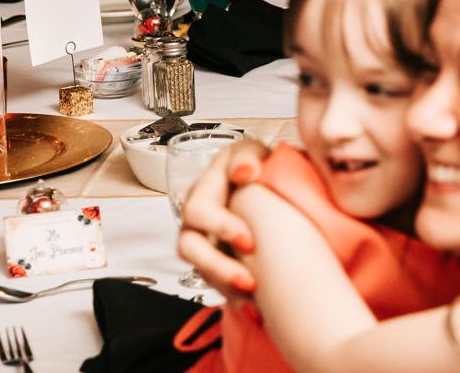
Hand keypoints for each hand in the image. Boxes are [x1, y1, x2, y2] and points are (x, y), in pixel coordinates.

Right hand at [176, 138, 270, 301]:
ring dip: (223, 284)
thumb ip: (250, 157)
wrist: (268, 180)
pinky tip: (253, 308)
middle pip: (190, 247)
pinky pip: (213, 280)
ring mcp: (203, 236)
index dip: (221, 228)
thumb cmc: (260, 163)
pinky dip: (231, 295)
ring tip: (251, 299)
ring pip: (199, 269)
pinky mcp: (213, 255)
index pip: (200, 209)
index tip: (250, 243)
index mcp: (207, 187)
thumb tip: (245, 172)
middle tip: (250, 280)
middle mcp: (198, 213)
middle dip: (219, 267)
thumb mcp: (256, 151)